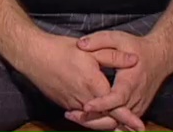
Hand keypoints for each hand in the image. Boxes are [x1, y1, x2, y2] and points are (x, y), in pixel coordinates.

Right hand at [11, 32, 143, 129]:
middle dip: (120, 125)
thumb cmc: (60, 49)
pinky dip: (92, 120)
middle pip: (106, 121)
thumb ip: (113, 56)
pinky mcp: (64, 104)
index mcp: (93, 86)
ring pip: (93, 121)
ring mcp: (72, 104)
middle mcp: (83, 99)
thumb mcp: (89, 49)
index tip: (140, 126)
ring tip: (118, 126)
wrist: (33, 55)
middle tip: (133, 128)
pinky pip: (82, 116)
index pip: (116, 108)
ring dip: (106, 124)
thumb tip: (134, 59)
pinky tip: (96, 118)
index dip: (129, 118)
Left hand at [66, 31, 172, 131]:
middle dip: (94, 117)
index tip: (86, 106)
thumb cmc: (136, 47)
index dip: (103, 104)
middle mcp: (136, 96)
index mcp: (131, 80)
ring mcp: (139, 105)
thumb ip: (98, 40)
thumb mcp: (117, 38)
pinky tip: (87, 119)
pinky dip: (106, 122)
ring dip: (97, 122)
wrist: (160, 58)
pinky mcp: (138, 109)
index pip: (118, 97)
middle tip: (71, 115)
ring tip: (73, 116)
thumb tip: (80, 45)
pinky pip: (122, 121)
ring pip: (118, 121)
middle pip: (116, 114)